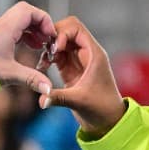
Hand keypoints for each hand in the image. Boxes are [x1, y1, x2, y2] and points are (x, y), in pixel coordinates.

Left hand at [0, 2, 56, 94]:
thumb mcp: (10, 74)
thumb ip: (32, 79)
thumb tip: (48, 87)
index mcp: (7, 28)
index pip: (30, 11)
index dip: (44, 20)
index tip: (50, 35)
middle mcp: (3, 26)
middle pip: (27, 13)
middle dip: (40, 24)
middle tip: (46, 38)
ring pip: (21, 20)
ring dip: (33, 30)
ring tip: (40, 44)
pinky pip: (15, 29)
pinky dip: (26, 35)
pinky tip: (30, 48)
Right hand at [42, 16, 126, 137]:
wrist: (107, 121)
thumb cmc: (101, 109)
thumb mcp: (79, 101)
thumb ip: (58, 98)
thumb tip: (41, 101)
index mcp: (93, 54)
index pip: (76, 28)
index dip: (62, 33)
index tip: (55, 49)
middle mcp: (86, 53)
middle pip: (67, 30)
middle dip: (53, 38)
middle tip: (45, 53)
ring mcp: (78, 60)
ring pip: (61, 42)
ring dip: (49, 48)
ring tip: (43, 63)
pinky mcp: (71, 69)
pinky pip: (58, 55)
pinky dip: (48, 57)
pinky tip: (42, 68)